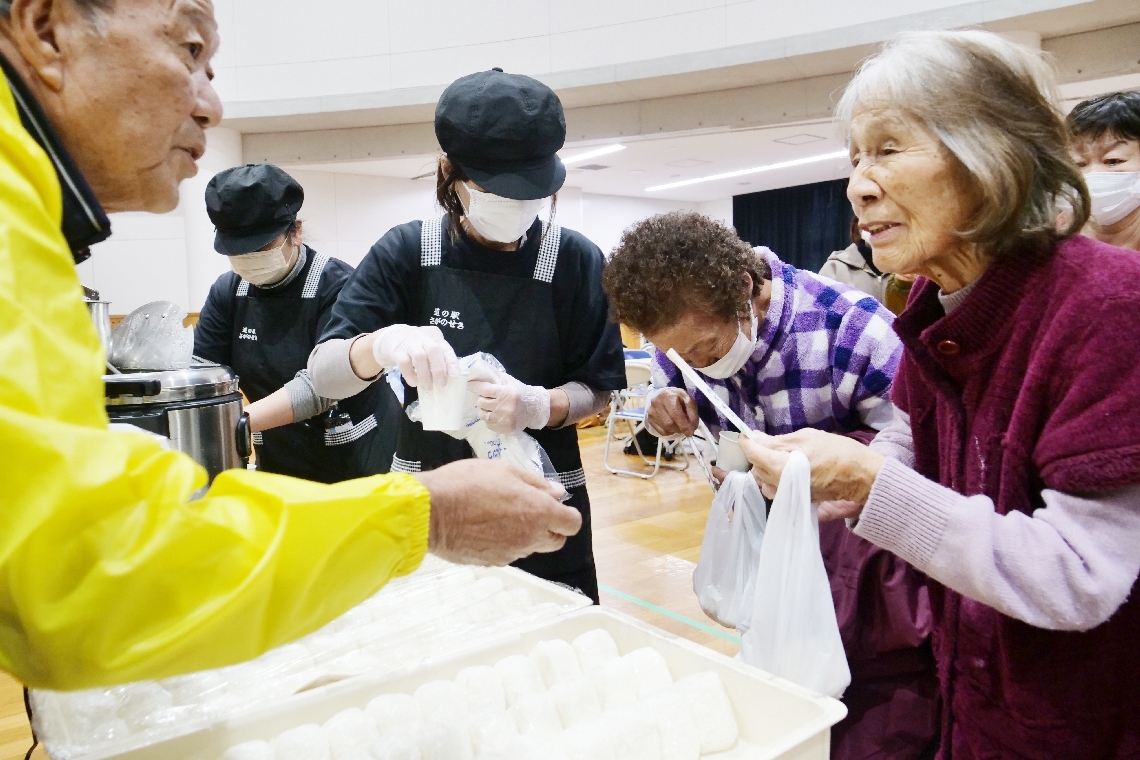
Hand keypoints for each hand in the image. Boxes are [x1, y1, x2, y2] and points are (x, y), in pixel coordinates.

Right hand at [371, 324, 457, 390]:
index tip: (455, 376)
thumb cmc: (414, 346)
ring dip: (425, 375)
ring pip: (420, 357)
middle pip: (434, 350)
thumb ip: (437, 358)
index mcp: (435, 337)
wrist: (390, 337)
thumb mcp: (428, 347)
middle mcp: (424, 337)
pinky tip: (414, 382)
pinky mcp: (397, 350)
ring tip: (427, 388)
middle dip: (439, 369)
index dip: (451, 362)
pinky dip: (411, 375)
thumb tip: (448, 377)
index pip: (446, 348)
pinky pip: (405, 363)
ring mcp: (410, 343)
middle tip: (441, 385)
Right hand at [415, 460, 580, 565]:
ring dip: (526, 534)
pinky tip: (485, 527)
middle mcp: (530, 537)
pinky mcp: (493, 562)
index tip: (552, 505)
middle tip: (528, 510)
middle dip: (550, 528)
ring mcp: (512, 553)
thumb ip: (536, 483)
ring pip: (531, 547)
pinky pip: (509, 552)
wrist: (430, 512)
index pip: (572, 523)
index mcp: (538, 512)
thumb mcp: (504, 470)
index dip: (566, 514)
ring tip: (500, 516)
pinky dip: (505, 542)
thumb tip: (557, 493)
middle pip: (556, 541)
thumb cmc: (467, 483)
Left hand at [468, 374, 550, 433]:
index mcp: (507, 393)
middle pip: (481, 403)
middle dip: (482, 399)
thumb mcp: (510, 383)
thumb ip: (496, 378)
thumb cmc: (521, 393)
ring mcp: (504, 419)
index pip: (484, 389)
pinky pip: (488, 424)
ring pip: (482, 415)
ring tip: (492, 408)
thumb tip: (479, 372)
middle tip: (488, 398)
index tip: (469, 385)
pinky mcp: (505, 429)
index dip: (474, 387)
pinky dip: (490, 419)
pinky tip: (497, 415)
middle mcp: (505, 407)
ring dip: (484, 410)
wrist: (535, 409)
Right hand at [645, 388, 698, 436]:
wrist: (666, 396)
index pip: (675, 414)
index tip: (690, 433)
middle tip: (686, 429)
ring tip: (680, 426)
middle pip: (669, 423)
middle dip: (680, 429)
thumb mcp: (689, 401)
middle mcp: (657, 402)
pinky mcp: (649, 419)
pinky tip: (672, 426)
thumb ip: (692, 413)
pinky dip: (670, 432)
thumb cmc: (679, 398)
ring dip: (675, 430)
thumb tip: (691, 428)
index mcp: (669, 396)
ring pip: (665, 429)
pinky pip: (661, 432)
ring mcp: (651, 411)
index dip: (683, 425)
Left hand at [737, 428, 885, 512]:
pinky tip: (783, 467)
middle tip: (765, 440)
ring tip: (775, 454)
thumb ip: (777, 441)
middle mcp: (778, 484)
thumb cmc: (836, 453)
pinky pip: (774, 488)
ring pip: (763, 480)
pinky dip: (773, 476)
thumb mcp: (806, 438)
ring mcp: (786, 494)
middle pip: (756, 467)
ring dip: (764, 466)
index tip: (746, 433)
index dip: (746, 441)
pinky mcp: (794, 498)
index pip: (752, 453)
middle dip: (756, 453)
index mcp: (779, 467)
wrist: (860, 477)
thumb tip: (756, 438)